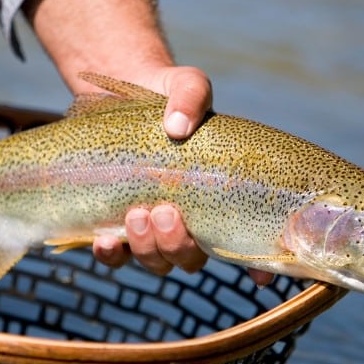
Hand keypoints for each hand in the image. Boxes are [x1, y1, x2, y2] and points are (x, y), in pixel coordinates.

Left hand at [91, 66, 275, 286]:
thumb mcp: (185, 86)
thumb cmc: (165, 97)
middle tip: (165, 212)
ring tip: (138, 214)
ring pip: (157, 262)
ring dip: (149, 248)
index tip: (260, 277)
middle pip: (191, 259)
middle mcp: (187, 222)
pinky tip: (103, 240)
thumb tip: (177, 127)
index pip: (244, 242)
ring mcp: (151, 228)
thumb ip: (190, 97)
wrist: (117, 100)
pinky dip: (112, 255)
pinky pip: (116, 257)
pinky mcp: (115, 226)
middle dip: (179, 245)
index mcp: (216, 199)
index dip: (256, 267)